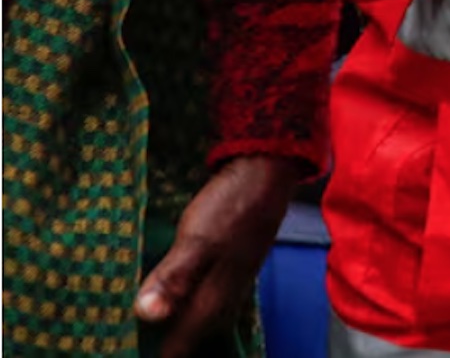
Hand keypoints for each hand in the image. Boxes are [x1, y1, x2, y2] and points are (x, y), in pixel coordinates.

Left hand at [134, 154, 301, 356]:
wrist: (267, 171)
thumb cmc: (232, 204)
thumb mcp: (198, 238)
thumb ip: (175, 277)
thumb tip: (146, 315)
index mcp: (214, 298)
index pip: (178, 346)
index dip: (150, 352)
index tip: (120, 349)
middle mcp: (224, 301)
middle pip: (189, 339)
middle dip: (157, 343)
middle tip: (122, 340)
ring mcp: (228, 286)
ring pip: (195, 322)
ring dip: (169, 329)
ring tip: (137, 332)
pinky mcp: (227, 272)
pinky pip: (200, 305)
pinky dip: (179, 310)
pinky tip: (166, 303)